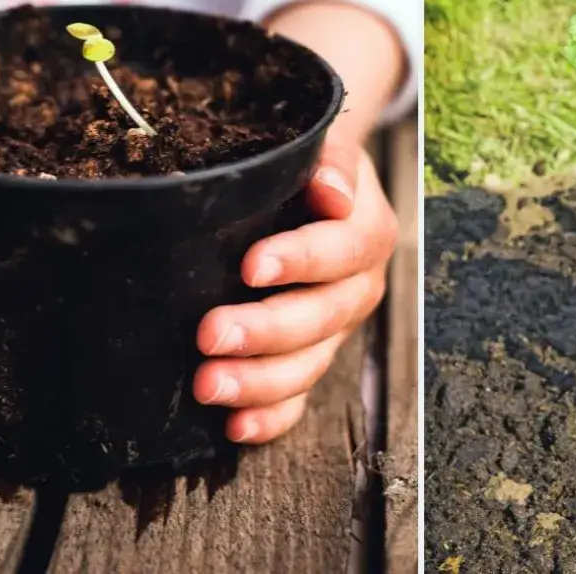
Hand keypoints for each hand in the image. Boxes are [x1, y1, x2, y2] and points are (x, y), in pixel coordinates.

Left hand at [193, 135, 396, 443]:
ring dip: (260, 382)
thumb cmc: (311, 167)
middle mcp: (358, 287)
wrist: (319, 191)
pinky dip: (270, 418)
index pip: (341, 250)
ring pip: (310, 365)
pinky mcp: (312, 358)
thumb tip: (331, 191)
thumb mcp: (326, 148)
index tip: (250, 267)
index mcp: (367, 233)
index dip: (300, 261)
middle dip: (266, 330)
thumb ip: (334, 161)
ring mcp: (336, 329)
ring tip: (208, 384)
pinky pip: (299, 399)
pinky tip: (234, 426)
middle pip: (322, 317)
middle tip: (210, 334)